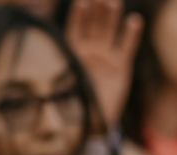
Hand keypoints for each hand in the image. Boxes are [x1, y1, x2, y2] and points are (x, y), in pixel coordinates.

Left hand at [66, 0, 143, 127]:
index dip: (79, 15)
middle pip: (93, 25)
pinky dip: (131, 35)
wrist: (92, 121)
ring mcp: (106, 58)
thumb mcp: (64, 82)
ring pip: (108, 33)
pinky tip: (134, 20)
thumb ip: (62, 67)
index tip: (82, 2)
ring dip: (111, 18)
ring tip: (114, 3)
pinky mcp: (121, 67)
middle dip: (97, 10)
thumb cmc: (74, 102)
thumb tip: (42, 53)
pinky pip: (126, 48)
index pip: (75, 28)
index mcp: (73, 52)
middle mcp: (89, 51)